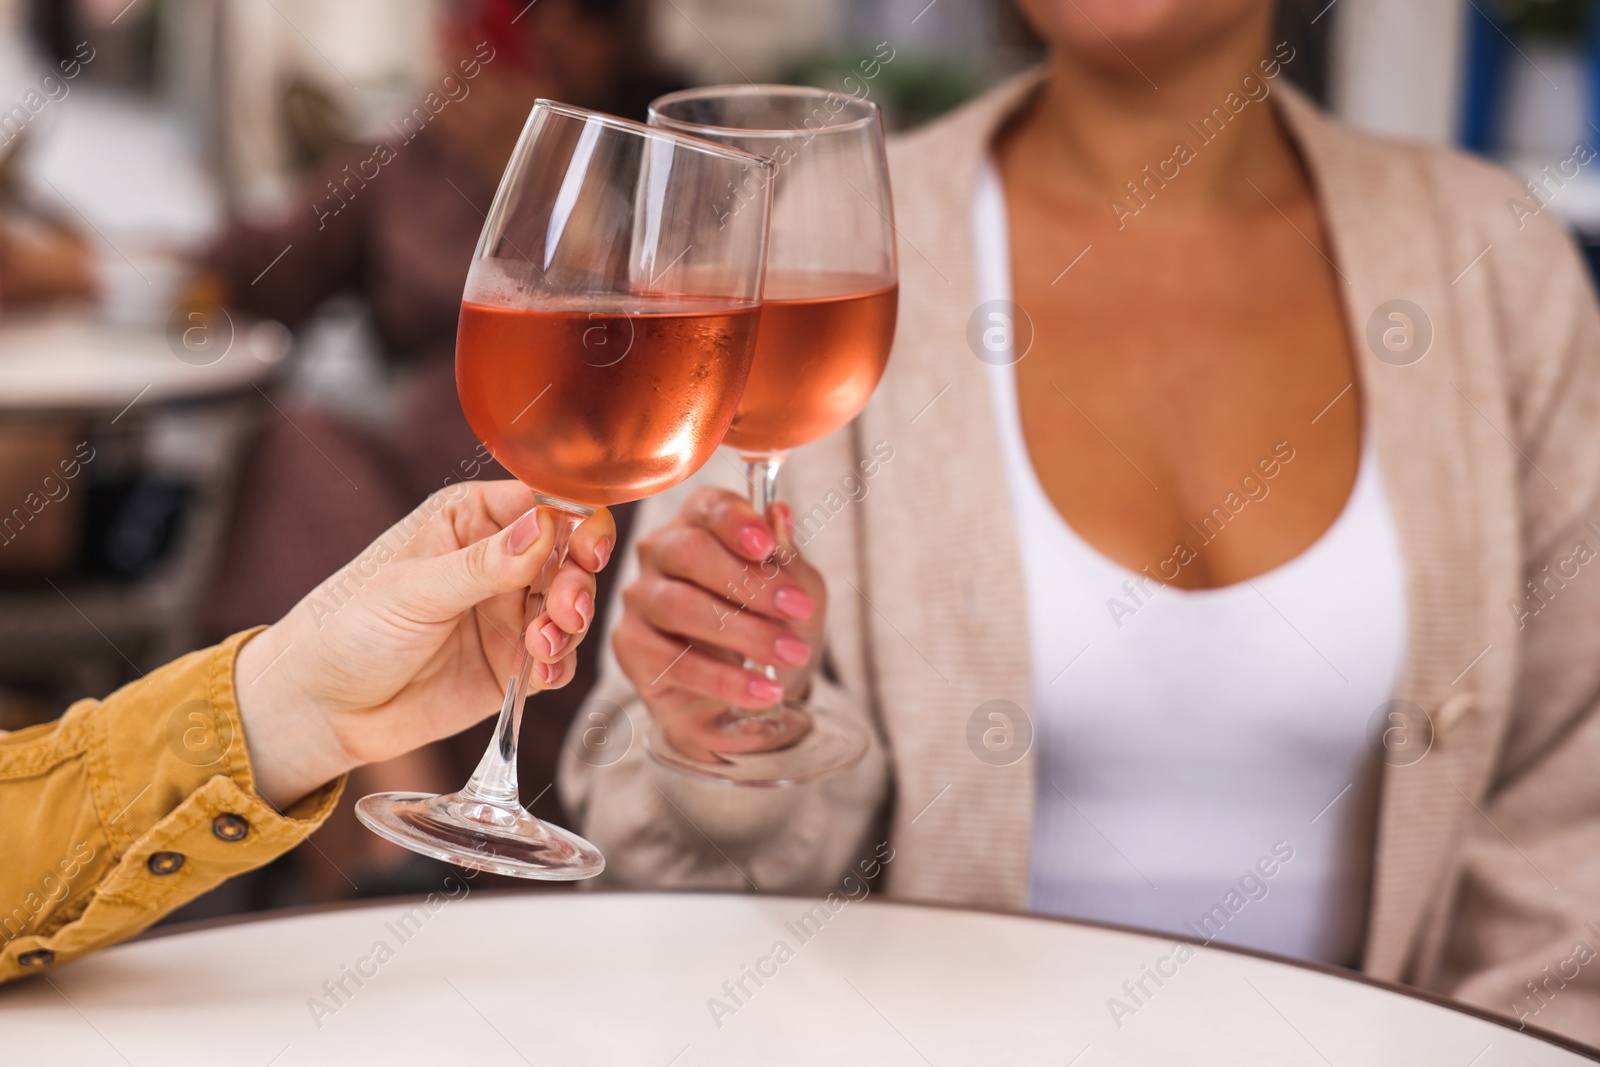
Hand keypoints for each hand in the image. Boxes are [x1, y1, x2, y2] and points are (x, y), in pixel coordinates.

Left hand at [235, 481, 615, 807]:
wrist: (322, 709)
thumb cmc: (348, 630)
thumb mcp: (413, 590)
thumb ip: (484, 563)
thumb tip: (547, 524)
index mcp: (472, 520)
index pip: (544, 502)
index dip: (577, 520)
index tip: (587, 548)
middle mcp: (499, 561)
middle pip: (570, 556)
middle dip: (577, 582)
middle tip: (566, 611)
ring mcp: (509, 613)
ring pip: (572, 608)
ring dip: (569, 626)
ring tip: (541, 647)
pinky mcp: (513, 663)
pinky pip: (558, 659)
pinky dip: (559, 665)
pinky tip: (539, 673)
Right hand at [611, 488, 825, 754]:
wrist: (751, 690)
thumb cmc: (770, 624)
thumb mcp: (796, 592)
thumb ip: (787, 560)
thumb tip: (780, 514)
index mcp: (700, 522)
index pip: (708, 506)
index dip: (736, 523)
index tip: (766, 547)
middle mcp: (660, 551)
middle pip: (689, 551)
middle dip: (749, 583)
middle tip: (797, 610)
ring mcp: (639, 597)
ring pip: (680, 606)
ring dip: (745, 633)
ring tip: (790, 654)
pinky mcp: (630, 645)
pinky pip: (673, 660)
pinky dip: (725, 679)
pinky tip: (762, 691)